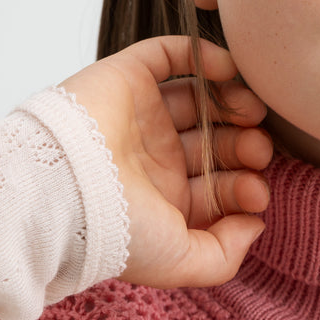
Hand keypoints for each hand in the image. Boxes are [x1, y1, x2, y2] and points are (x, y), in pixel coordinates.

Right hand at [60, 35, 271, 287]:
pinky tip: (230, 71)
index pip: (218, 187)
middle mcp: (154, 158)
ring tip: (253, 112)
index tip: (256, 193)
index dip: (245, 188)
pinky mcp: (125, 78)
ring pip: (200, 102)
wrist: (61, 190)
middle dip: (244, 148)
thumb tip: (255, 226)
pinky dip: (203, 57)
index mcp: (164, 201)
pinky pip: (169, 56)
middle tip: (258, 151)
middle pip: (215, 144)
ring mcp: (141, 117)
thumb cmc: (116, 231)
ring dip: (232, 103)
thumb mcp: (180, 262)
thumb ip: (225, 255)